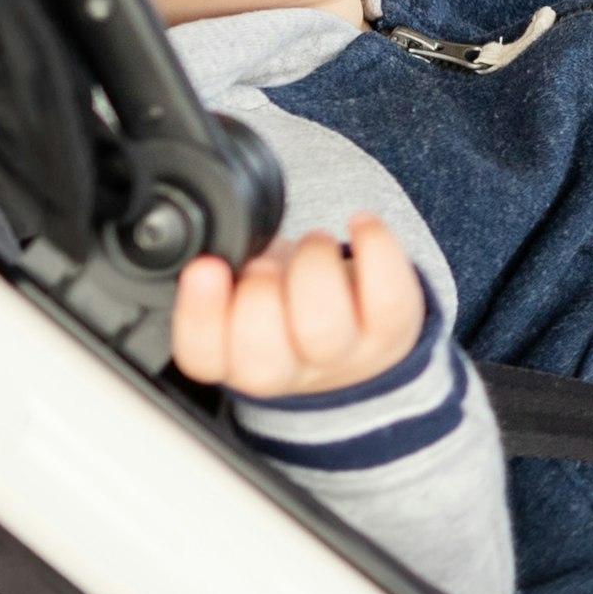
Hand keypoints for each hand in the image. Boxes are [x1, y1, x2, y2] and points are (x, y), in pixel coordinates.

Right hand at [171, 215, 426, 399]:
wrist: (358, 338)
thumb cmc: (289, 309)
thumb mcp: (244, 295)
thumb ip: (226, 278)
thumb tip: (219, 241)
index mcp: (235, 361)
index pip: (202, 358)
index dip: (200, 313)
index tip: (206, 265)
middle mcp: (290, 371)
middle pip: (263, 356)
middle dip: (258, 293)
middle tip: (265, 262)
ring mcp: (345, 355)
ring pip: (323, 327)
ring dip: (312, 267)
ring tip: (313, 243)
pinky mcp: (392, 330)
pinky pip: (389, 295)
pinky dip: (376, 247)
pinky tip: (361, 222)